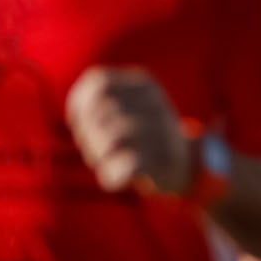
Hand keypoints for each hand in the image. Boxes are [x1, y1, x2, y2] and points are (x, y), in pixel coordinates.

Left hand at [65, 67, 191, 197]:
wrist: (185, 164)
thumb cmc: (141, 136)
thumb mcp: (124, 109)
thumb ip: (96, 104)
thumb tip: (75, 115)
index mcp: (145, 85)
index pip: (99, 82)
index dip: (81, 104)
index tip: (84, 121)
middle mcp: (156, 103)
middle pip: (99, 114)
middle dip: (87, 135)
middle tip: (97, 148)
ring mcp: (162, 131)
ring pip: (111, 139)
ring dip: (98, 155)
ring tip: (107, 161)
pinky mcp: (164, 161)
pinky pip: (127, 165)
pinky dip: (113, 174)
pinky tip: (117, 177)